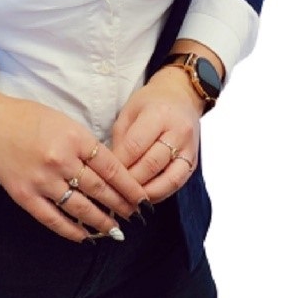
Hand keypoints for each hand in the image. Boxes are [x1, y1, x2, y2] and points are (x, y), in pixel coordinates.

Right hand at [0, 94, 149, 242]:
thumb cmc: (28, 118)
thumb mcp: (64, 121)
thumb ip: (85, 145)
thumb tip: (109, 172)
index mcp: (74, 138)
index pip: (112, 168)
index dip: (130, 186)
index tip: (142, 198)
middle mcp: (60, 160)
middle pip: (100, 189)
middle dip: (121, 206)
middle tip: (134, 216)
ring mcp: (42, 180)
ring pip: (80, 208)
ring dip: (101, 221)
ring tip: (115, 230)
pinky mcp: (25, 195)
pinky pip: (53, 219)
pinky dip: (71, 230)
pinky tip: (84, 236)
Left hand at [110, 69, 201, 202]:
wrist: (182, 96)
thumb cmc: (150, 102)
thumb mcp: (129, 111)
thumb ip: (121, 138)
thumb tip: (112, 168)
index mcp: (158, 114)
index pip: (135, 146)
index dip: (119, 164)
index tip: (104, 175)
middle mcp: (177, 132)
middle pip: (151, 164)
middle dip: (130, 181)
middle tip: (113, 192)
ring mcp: (189, 148)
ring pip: (168, 179)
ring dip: (147, 193)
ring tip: (129, 200)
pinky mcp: (193, 162)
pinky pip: (178, 183)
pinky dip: (161, 193)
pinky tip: (146, 197)